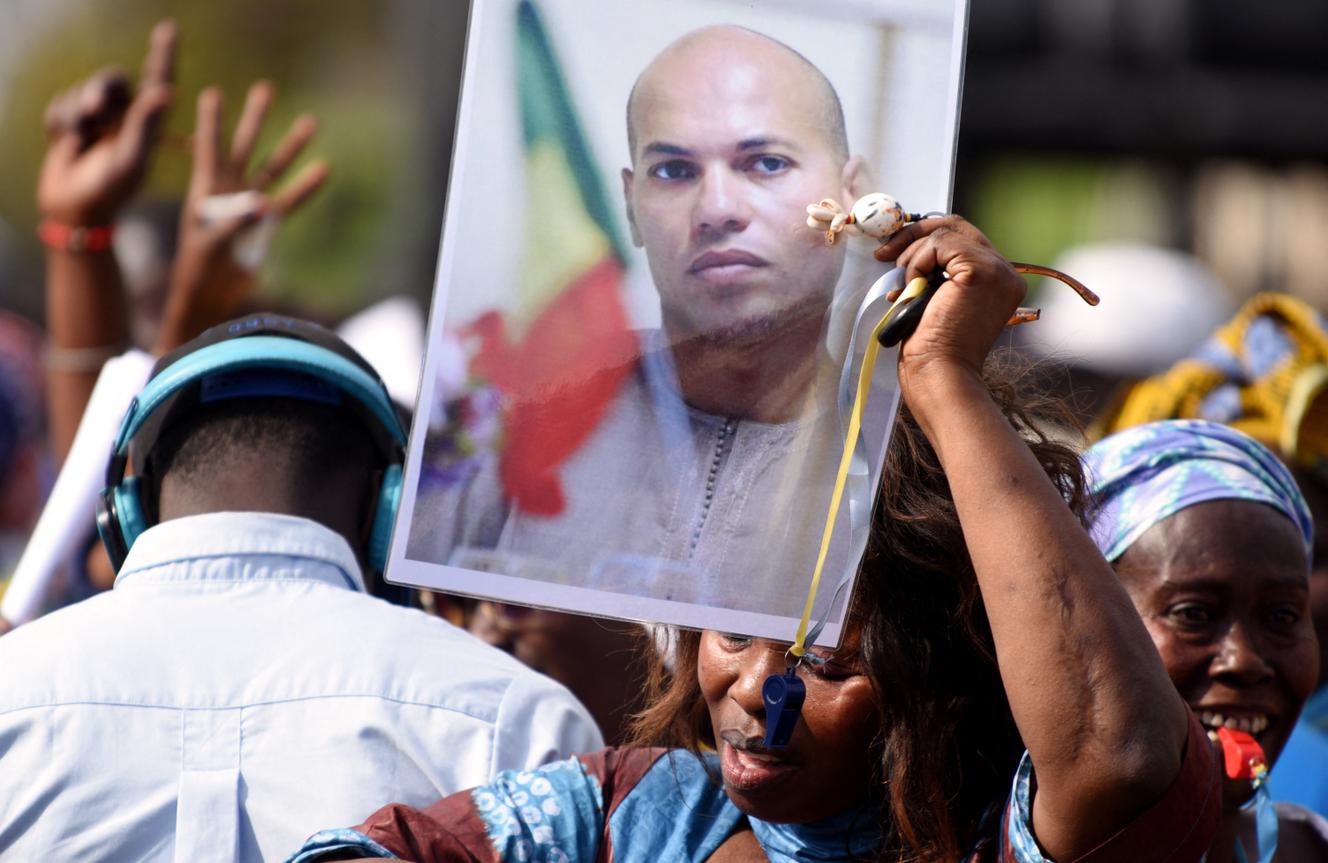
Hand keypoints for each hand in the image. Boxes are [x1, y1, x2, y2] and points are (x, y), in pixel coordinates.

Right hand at [36, 20, 175, 226]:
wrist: (74, 208)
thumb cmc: (110, 189)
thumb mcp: (131, 159)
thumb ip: (145, 123)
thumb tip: (168, 90)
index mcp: (149, 123)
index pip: (158, 81)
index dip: (162, 54)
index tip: (170, 28)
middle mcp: (125, 116)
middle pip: (112, 80)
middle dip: (99, 90)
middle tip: (94, 107)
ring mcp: (97, 118)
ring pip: (83, 91)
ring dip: (77, 113)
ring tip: (80, 139)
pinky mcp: (71, 121)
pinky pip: (61, 104)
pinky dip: (60, 122)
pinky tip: (67, 143)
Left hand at [158, 82, 328, 351]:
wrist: (210, 294)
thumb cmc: (198, 268)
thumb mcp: (210, 244)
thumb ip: (236, 222)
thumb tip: (265, 203)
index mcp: (205, 189)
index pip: (209, 147)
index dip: (213, 122)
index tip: (214, 94)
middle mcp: (229, 189)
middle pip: (245, 146)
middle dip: (256, 118)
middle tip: (266, 89)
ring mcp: (251, 204)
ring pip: (273, 168)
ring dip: (290, 146)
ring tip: (310, 122)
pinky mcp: (267, 223)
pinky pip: (291, 200)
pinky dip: (306, 187)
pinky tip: (323, 168)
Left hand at [873, 216, 1025, 395]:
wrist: (938, 372)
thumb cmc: (933, 346)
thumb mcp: (936, 297)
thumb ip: (937, 271)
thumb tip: (908, 246)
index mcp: (999, 280)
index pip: (964, 238)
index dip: (927, 237)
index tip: (896, 250)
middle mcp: (1006, 273)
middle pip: (958, 226)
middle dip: (916, 234)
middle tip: (886, 251)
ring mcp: (998, 270)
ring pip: (945, 234)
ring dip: (913, 258)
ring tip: (907, 288)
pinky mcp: (981, 270)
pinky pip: (939, 245)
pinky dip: (917, 263)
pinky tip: (915, 288)